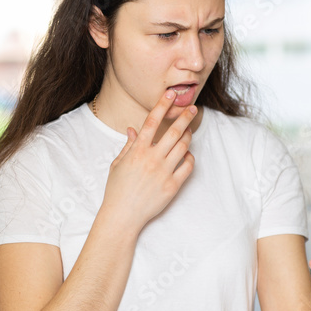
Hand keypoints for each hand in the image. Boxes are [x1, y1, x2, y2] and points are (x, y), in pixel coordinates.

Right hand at [100, 90, 197, 232]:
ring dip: (188, 136)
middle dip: (185, 117)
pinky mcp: (172, 186)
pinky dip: (190, 158)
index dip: (162, 106)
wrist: (123, 216)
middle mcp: (151, 159)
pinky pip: (188, 167)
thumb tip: (133, 129)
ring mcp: (163, 173)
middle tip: (193, 109)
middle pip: (173, 132)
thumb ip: (128, 146)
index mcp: (137, 151)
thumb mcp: (118, 164)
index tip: (171, 95)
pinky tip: (188, 155)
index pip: (152, 122)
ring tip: (189, 131)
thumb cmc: (117, 190)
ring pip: (183, 148)